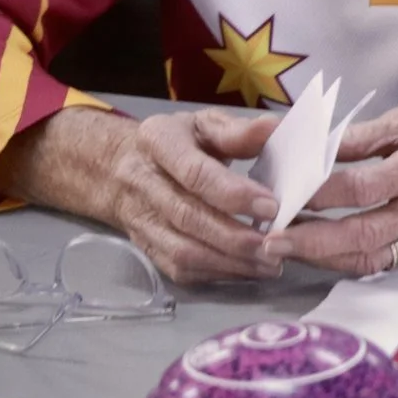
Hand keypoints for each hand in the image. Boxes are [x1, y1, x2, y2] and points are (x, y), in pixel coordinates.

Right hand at [97, 110, 286, 285]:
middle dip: (235, 236)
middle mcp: (142, 181)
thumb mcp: (206, 124)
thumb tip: (272, 128)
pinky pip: (179, 268)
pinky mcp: (145, 246)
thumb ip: (238, 130)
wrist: (123, 166)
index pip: (194, 173)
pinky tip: (247, 270)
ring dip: (228, 262)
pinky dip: (215, 274)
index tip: (270, 207)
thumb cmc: (180, 142)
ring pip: (182, 250)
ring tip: (268, 262)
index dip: (233, 193)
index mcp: (158, 141)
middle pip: (188, 217)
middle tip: (274, 243)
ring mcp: (140, 218)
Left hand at [283, 89, 397, 275]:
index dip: (322, 192)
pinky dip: (344, 258)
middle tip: (270, 240)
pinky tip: (315, 250)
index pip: (366, 187)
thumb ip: (362, 136)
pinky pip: (382, 258)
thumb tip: (312, 147)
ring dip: (323, 257)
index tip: (283, 190)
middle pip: (365, 234)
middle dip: (313, 241)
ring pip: (371, 257)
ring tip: (284, 248)